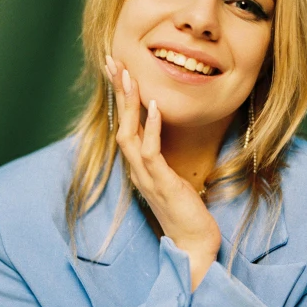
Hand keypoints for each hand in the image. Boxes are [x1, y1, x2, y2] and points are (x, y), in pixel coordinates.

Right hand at [105, 55, 221, 290]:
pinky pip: (151, 151)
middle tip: (113, 61)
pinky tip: (154, 106)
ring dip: (128, 104)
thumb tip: (163, 140)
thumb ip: (164, 160)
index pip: (126, 125)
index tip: (119, 71)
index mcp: (140, 166)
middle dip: (117, 92)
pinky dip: (152, 127)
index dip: (121, 98)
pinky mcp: (161, 183)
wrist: (193, 244)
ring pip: (129, 134)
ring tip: (128, 76)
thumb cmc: (186, 213)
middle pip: (120, 123)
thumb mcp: (174, 179)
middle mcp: (138, 169)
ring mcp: (147, 176)